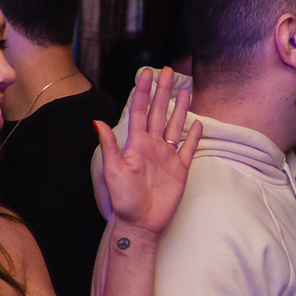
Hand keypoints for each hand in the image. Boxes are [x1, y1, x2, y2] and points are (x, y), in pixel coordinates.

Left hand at [95, 67, 202, 238]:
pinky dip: (194, 135)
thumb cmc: (124, 201)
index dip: (143, 92)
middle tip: (168, 70)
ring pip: (175, 125)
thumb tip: (97, 122)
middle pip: (159, 113)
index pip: (140, 112)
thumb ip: (110, 146)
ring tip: (185, 89)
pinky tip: (198, 123)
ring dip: (180, 108)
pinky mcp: (180, 169)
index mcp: (136, 144)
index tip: (146, 73)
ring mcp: (167, 156)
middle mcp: (152, 146)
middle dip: (163, 92)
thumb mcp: (114, 172)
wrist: (140, 224)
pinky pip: (188, 148)